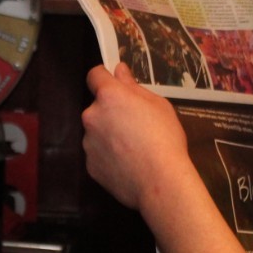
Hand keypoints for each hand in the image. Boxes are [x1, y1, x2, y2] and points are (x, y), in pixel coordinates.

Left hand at [82, 62, 190, 211]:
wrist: (160, 182)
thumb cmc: (165, 138)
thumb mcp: (158, 105)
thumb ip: (133, 86)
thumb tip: (119, 71)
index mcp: (109, 96)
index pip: (95, 75)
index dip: (104, 77)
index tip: (115, 85)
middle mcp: (92, 116)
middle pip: (97, 107)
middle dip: (111, 112)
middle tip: (135, 125)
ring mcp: (88, 142)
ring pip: (97, 131)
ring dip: (109, 134)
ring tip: (133, 148)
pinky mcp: (90, 165)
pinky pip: (98, 154)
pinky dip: (108, 156)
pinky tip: (128, 163)